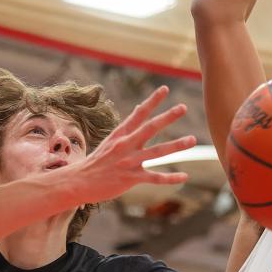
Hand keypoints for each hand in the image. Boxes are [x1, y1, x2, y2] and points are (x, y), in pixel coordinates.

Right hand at [75, 85, 196, 203]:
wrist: (78, 182)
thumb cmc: (95, 163)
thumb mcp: (109, 143)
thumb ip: (125, 132)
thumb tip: (138, 114)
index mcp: (120, 135)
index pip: (138, 113)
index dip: (152, 101)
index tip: (165, 89)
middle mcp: (126, 145)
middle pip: (150, 128)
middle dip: (168, 117)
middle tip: (183, 107)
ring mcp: (129, 162)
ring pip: (157, 152)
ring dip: (177, 145)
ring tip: (192, 140)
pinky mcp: (130, 178)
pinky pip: (154, 177)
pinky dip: (170, 178)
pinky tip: (184, 176)